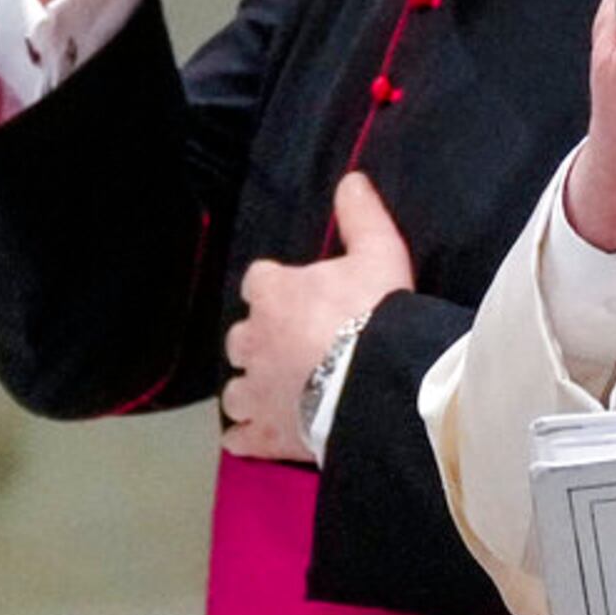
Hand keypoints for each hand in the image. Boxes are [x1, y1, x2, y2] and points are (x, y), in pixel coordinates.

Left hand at [222, 173, 414, 460]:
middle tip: (299, 351)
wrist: (378, 380)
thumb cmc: (377, 313)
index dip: (279, 292)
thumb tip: (351, 177)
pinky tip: (263, 434)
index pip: (260, 283)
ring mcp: (254, 390)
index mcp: (273, 294)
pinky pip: (239, 436)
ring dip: (252, 390)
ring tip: (282, 395)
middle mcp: (252, 340)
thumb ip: (362, 216)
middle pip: (242, 338)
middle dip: (262, 344)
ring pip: (235, 390)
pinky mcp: (262, 432)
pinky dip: (248, 435)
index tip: (303, 300)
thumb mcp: (381, 253)